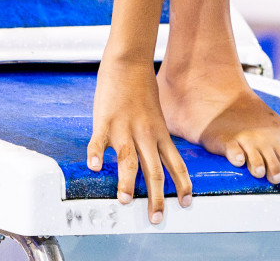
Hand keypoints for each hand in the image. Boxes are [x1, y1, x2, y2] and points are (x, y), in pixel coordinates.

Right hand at [87, 58, 192, 222]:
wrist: (130, 62)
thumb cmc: (142, 87)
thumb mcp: (157, 115)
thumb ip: (155, 136)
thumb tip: (156, 155)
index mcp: (159, 133)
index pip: (176, 164)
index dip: (182, 185)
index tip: (185, 202)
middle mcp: (145, 134)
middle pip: (154, 171)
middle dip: (156, 197)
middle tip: (156, 217)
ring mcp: (124, 129)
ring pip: (128, 161)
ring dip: (127, 183)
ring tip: (125, 201)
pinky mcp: (105, 122)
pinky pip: (99, 141)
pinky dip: (95, 155)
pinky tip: (93, 167)